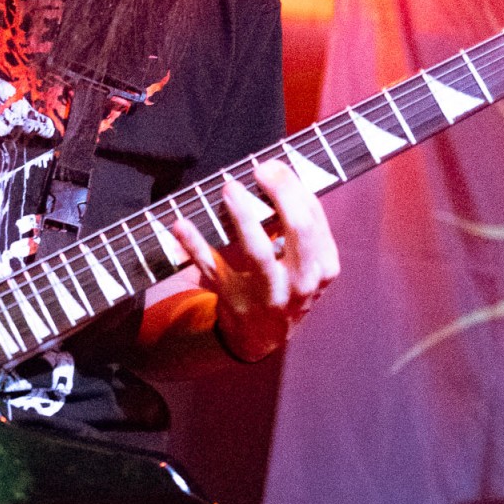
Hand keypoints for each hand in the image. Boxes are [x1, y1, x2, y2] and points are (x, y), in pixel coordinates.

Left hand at [171, 162, 339, 362]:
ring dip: (243, 216)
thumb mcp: (308, 261)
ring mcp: (268, 293)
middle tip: (260, 170)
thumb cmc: (287, 284)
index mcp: (323, 265)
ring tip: (229, 188)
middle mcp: (301, 281)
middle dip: (281, 194)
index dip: (294, 186)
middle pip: (299, 230)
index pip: (314, 217)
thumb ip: (300, 224)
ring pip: (258, 252)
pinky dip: (194, 245)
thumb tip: (277, 172)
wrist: (266, 337)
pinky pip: (213, 268)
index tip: (273, 166)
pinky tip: (180, 224)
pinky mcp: (234, 299)